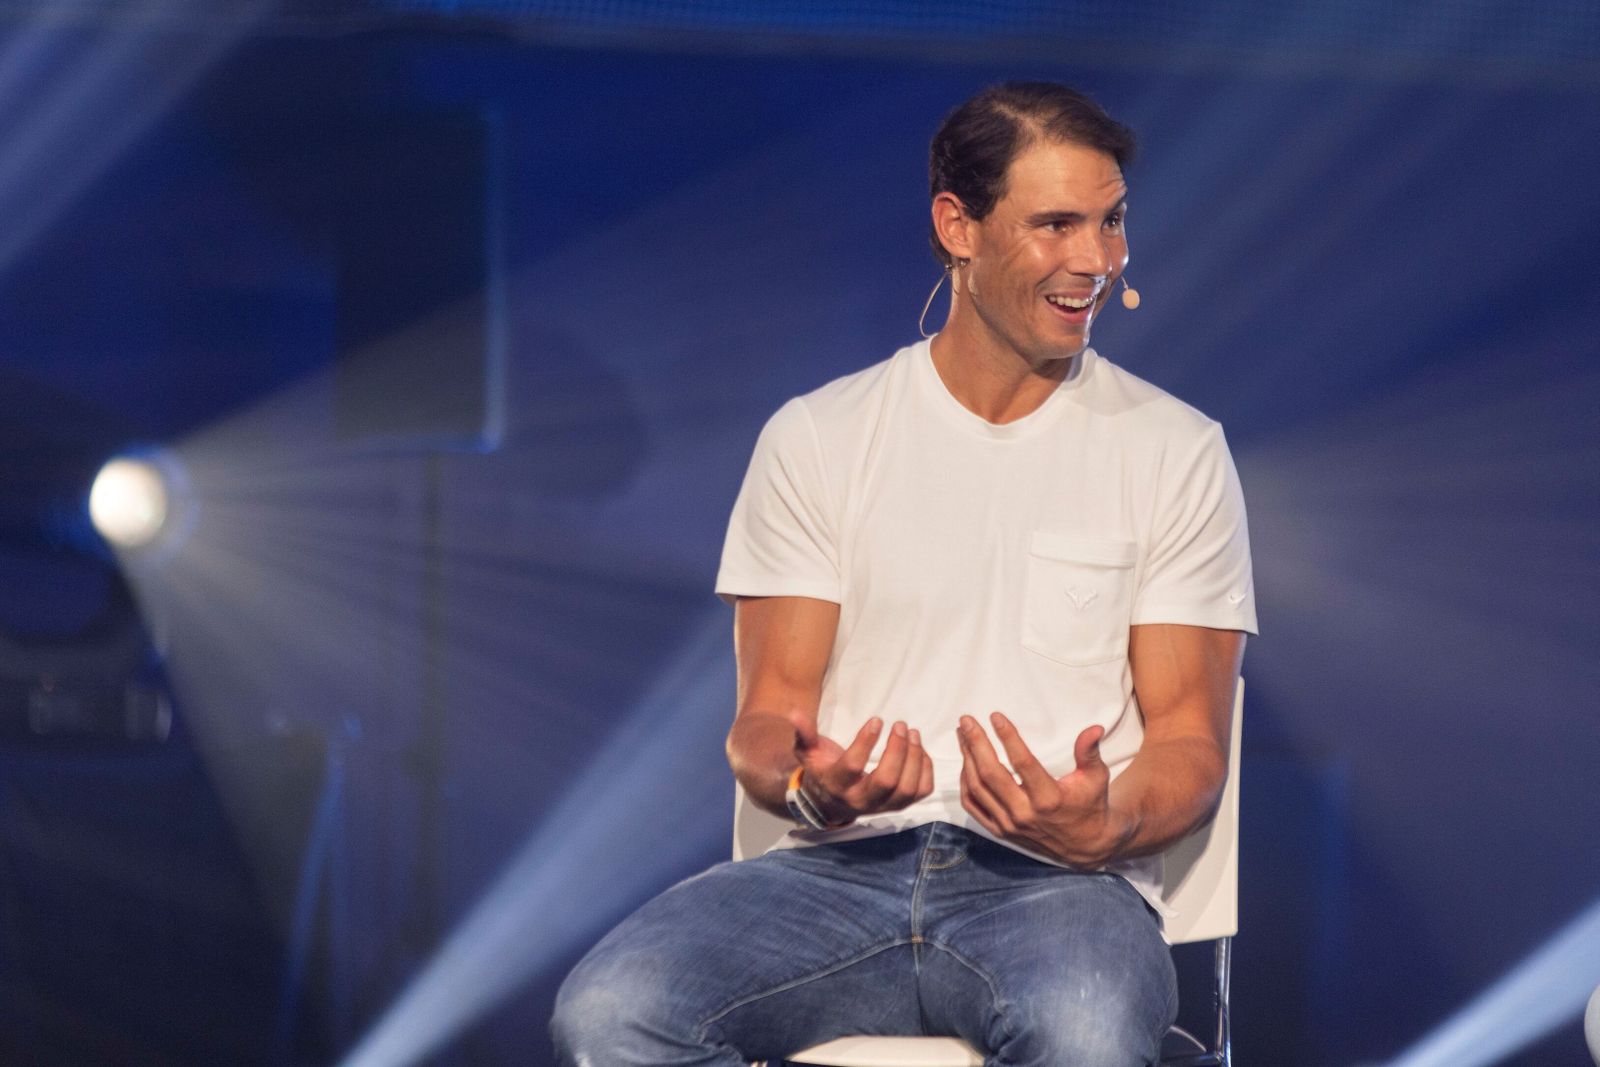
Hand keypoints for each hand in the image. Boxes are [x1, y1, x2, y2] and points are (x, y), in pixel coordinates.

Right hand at [792, 714, 934, 824]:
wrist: (832, 802)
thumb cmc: (822, 769)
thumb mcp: (808, 752)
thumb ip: (804, 734)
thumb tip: (795, 713)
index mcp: (837, 785)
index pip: (853, 766)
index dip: (866, 742)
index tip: (877, 720)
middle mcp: (861, 800)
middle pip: (887, 780)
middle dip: (898, 750)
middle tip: (900, 724)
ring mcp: (883, 806)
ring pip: (907, 787)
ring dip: (915, 757)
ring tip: (912, 733)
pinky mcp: (899, 806)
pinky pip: (921, 792)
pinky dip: (926, 769)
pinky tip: (919, 750)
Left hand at [957, 712, 1129, 867]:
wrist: (1084, 846)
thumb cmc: (1090, 805)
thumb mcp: (1095, 778)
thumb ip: (1089, 752)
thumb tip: (1094, 728)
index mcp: (1049, 798)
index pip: (1022, 763)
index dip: (1008, 737)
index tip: (995, 716)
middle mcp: (1025, 813)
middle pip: (991, 773)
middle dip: (975, 743)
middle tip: (967, 720)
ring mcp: (1010, 824)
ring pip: (978, 788)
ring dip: (966, 758)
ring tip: (962, 734)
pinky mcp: (1001, 832)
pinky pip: (973, 807)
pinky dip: (965, 784)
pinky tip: (966, 763)